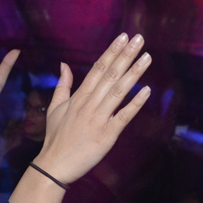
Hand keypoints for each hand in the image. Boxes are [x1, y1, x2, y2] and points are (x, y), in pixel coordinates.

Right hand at [33, 32, 151, 185]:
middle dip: (125, 55)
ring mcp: (98, 119)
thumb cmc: (55, 138)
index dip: (111, 52)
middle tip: (139, 39)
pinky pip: (123, 117)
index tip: (123, 37)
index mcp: (78, 97)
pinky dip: (135, 103)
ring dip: (133, 73)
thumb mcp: (55, 108)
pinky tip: (147, 91)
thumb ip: (63, 86)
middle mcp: (89, 104)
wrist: (54, 165)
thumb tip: (64, 65)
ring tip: (146, 57)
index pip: (98, 69)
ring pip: (118, 91)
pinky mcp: (106, 135)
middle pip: (110, 75)